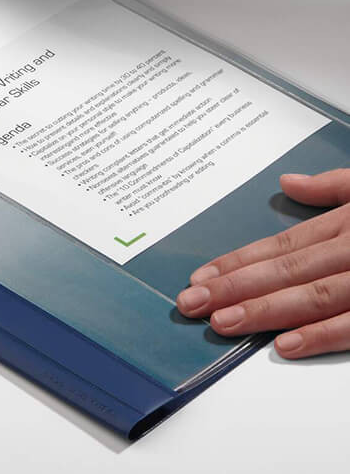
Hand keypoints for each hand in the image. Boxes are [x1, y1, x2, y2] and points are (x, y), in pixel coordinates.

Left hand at [177, 169, 349, 358]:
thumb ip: (334, 186)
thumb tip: (288, 181)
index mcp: (348, 222)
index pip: (279, 245)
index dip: (236, 261)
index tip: (200, 276)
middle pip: (285, 270)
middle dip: (234, 288)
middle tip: (192, 303)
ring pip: (313, 295)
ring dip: (264, 311)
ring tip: (223, 323)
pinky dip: (323, 335)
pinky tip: (284, 345)